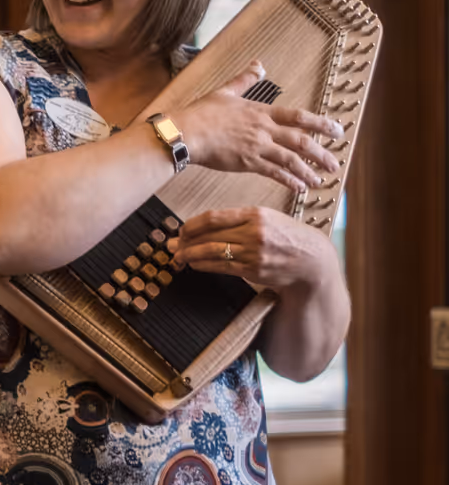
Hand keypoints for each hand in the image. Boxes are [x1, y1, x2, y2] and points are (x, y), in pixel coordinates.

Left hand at [169, 206, 341, 294]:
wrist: (312, 260)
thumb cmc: (287, 236)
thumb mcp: (267, 218)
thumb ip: (239, 220)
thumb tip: (206, 224)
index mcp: (255, 214)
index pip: (213, 217)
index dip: (192, 225)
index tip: (180, 230)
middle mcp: (253, 232)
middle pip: (209, 235)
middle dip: (185, 242)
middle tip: (171, 246)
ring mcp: (253, 252)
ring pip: (211, 252)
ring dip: (190, 255)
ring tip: (179, 257)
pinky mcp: (253, 270)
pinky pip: (221, 267)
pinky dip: (204, 266)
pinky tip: (195, 264)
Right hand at [173, 61, 345, 193]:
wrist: (184, 133)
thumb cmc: (200, 114)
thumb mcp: (225, 92)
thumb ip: (244, 80)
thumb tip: (258, 65)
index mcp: (261, 112)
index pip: (298, 117)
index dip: (320, 124)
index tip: (337, 130)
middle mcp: (264, 129)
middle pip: (301, 141)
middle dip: (321, 153)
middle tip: (334, 163)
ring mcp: (257, 147)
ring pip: (291, 160)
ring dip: (308, 171)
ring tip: (320, 181)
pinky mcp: (247, 163)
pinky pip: (274, 173)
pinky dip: (288, 180)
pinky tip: (299, 188)